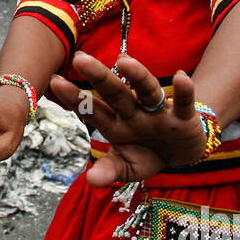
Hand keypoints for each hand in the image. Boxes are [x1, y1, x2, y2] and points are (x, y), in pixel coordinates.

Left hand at [48, 51, 206, 186]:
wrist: (180, 153)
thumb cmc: (146, 154)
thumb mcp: (126, 167)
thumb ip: (109, 171)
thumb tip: (90, 180)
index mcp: (115, 123)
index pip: (91, 108)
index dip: (74, 97)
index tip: (55, 82)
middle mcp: (133, 112)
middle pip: (115, 92)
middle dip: (99, 77)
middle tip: (80, 59)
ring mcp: (158, 112)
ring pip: (147, 90)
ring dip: (137, 75)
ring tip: (123, 61)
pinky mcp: (184, 117)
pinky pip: (184, 103)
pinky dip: (184, 91)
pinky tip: (180, 77)